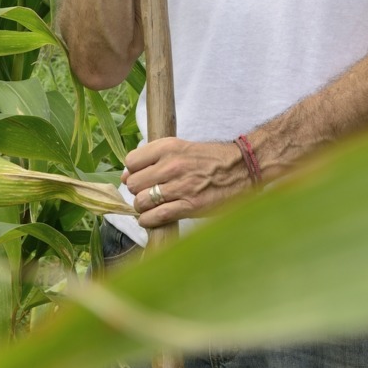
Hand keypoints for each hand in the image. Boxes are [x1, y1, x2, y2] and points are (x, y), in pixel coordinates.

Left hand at [123, 137, 248, 228]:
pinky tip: (151, 218)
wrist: (241, 168)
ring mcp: (180, 186)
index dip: (132, 172)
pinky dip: (149, 220)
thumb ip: (154, 158)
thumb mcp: (181, 147)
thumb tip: (125, 176)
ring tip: (150, 206)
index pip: (131, 161)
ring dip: (142, 207)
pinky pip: (157, 216)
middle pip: (133, 183)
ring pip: (142, 201)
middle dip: (137, 190)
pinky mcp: (189, 206)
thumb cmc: (210, 159)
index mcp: (168, 147)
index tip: (139, 177)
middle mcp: (171, 165)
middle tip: (147, 192)